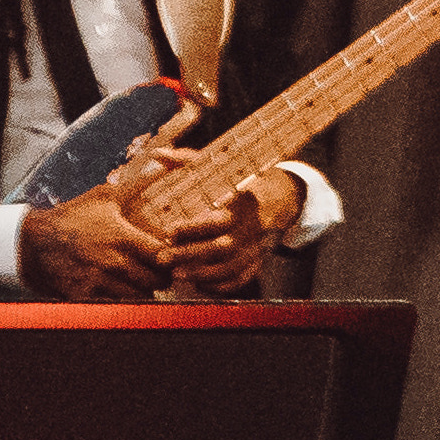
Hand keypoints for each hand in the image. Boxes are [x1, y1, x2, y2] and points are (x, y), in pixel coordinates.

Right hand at [18, 177, 173, 298]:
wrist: (33, 243)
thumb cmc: (72, 217)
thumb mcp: (104, 196)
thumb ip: (138, 183)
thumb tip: (164, 162)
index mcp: (124, 238)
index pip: (165, 257)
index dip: (173, 260)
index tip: (170, 257)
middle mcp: (115, 262)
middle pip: (157, 281)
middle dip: (161, 278)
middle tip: (158, 272)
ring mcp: (101, 281)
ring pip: (140, 296)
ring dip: (144, 291)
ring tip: (140, 282)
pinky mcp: (87, 296)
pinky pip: (117, 306)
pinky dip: (123, 301)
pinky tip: (121, 291)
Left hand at [148, 155, 297, 295]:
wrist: (281, 198)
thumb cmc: (240, 181)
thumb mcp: (217, 166)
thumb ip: (186, 161)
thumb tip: (158, 154)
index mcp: (241, 205)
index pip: (217, 221)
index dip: (192, 229)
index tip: (169, 232)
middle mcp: (250, 229)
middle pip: (222, 248)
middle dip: (191, 255)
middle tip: (163, 258)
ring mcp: (255, 247)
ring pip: (231, 267)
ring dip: (203, 274)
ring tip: (177, 275)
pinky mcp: (257, 260)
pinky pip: (242, 278)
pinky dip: (222, 285)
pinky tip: (201, 284)